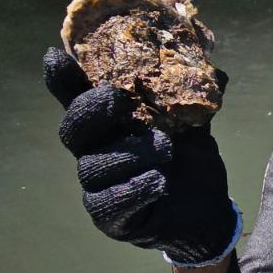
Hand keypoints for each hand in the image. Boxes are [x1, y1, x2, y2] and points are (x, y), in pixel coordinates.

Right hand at [44, 47, 240, 265]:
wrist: (204, 211)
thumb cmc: (188, 160)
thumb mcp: (193, 127)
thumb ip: (194, 102)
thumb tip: (217, 74)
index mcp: (108, 123)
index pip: (75, 98)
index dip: (62, 79)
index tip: (55, 57)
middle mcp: (94, 150)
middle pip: (73, 129)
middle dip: (91, 110)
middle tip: (118, 98)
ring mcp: (97, 185)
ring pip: (94, 166)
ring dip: (129, 153)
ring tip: (167, 148)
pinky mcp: (107, 216)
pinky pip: (108, 203)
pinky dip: (132, 191)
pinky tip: (157, 181)